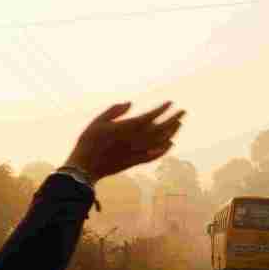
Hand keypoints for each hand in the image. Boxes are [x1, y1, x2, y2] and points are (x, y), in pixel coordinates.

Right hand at [64, 101, 183, 181]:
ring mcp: (136, 152)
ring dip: (171, 132)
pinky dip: (164, 149)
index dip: (162, 110)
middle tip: (183, 112)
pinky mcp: (135, 162)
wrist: (85, 166)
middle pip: (160, 129)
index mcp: (126, 128)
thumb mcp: (98, 121)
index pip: (150, 117)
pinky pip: (154, 155)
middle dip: (173, 119)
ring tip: (179, 123)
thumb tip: (130, 103)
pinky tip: (170, 144)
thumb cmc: (89, 141)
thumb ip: (114, 111)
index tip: (170, 103)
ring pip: (159, 142)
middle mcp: (135, 140)